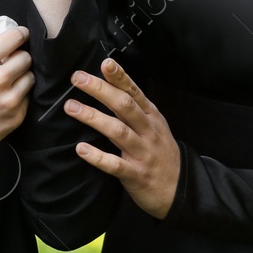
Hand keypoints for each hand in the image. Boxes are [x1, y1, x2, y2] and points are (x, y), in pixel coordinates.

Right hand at [0, 27, 32, 193]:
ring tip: (9, 83)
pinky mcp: (15, 116)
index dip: (21, 34)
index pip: (15, 37)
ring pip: (30, 78)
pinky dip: (19, 97)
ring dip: (22, 78)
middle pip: (26, 58)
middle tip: (13, 63)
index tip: (22, 36)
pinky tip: (5, 100)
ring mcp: (9, 98)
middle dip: (20, 58)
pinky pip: (27, 99)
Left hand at [66, 58, 179, 218]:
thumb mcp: (155, 126)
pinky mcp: (136, 174)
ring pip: (118, 131)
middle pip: (124, 106)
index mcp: (151, 117)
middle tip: (78, 78)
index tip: (105, 63)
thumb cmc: (161, 153)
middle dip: (100, 90)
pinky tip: (81, 149)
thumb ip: (135, 108)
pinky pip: (115, 164)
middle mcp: (148, 131)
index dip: (119, 77)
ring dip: (94, 117)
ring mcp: (143, 153)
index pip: (134, 92)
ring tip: (71, 107)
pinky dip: (98, 157)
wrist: (181, 189)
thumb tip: (109, 85)